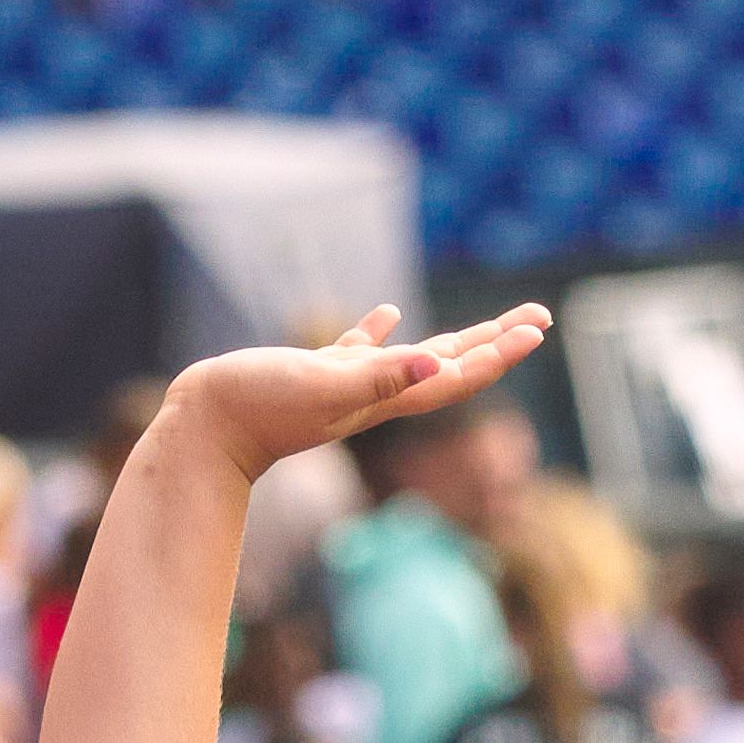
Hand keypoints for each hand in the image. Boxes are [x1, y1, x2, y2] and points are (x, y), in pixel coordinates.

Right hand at [150, 302, 556, 487]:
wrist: (205, 431)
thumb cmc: (260, 409)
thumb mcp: (324, 386)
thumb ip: (379, 376)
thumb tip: (435, 361)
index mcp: (384, 398)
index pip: (455, 374)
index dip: (499, 352)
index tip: (537, 328)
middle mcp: (374, 396)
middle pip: (450, 366)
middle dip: (496, 342)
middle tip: (538, 317)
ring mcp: (346, 386)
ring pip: (413, 359)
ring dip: (453, 341)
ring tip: (489, 324)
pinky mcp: (315, 375)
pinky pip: (359, 349)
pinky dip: (379, 331)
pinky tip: (388, 310)